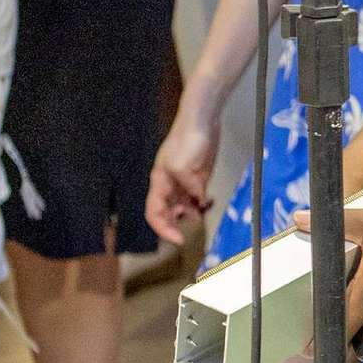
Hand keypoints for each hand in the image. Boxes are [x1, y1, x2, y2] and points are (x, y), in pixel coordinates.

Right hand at [145, 110, 220, 245]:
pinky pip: (197, 198)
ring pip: (184, 207)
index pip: (154, 212)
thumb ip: (190, 187)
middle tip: (190, 231)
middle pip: (167, 212)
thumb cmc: (186, 140)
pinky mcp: (199, 178)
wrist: (202, 122)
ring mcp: (184, 182)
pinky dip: (202, 204)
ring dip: (192, 215)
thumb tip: (199, 202)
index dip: (162, 228)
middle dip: (176, 224)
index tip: (178, 239)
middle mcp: (169, 186)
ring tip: (202, 214)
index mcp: (159, 183)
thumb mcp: (182, 166)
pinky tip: (209, 204)